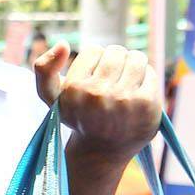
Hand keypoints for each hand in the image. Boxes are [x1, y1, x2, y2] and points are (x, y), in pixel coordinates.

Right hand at [36, 44, 160, 162]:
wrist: (102, 150)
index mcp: (73, 90)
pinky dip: (146, 79)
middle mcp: (97, 95)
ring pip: (136, 58)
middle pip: (116, 51)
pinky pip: (151, 73)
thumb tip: (62, 44)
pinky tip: (138, 94)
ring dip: (133, 66)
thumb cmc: (78, 117)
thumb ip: (43, 69)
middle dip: (116, 61)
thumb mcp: (51, 97)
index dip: (94, 61)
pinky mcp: (146, 104)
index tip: (93, 78)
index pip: (93, 50)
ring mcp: (124, 100)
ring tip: (126, 82)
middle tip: (113, 79)